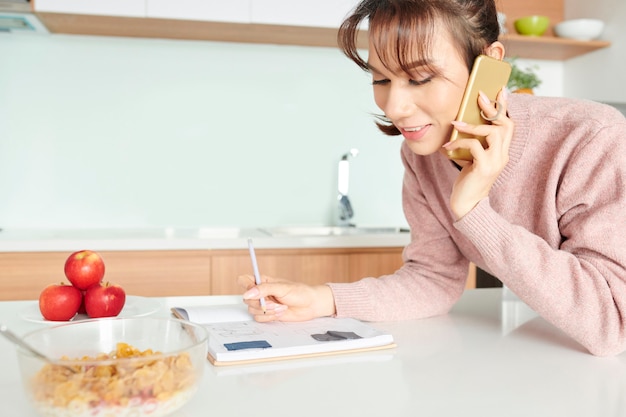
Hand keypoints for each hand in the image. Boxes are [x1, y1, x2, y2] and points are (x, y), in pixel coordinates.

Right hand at [238, 274, 335, 322]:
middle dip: (261, 304)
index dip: (246, 287)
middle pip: (247, 299)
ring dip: (268, 311)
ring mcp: (263, 304)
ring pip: (252, 310)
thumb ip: (264, 289)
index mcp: (263, 281)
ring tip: (281, 307)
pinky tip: (280, 312)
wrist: (311, 305)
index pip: (244, 280)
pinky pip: (259, 318)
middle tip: (275, 303)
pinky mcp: (267, 314)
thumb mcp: (282, 288)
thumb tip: (248, 292)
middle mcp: (261, 292)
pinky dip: (270, 317)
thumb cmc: (300, 292)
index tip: (255, 293)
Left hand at [442, 88, 513, 218]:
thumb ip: (474, 143)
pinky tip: (448, 146)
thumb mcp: (472, 158)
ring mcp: (495, 162)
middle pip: (506, 125)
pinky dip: (460, 142)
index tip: (499, 90)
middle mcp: (503, 155)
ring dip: (473, 125)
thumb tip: (460, 123)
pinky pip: (475, 146)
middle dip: (493, 108)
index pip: (508, 125)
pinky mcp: (484, 168)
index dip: (504, 107)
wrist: (467, 205)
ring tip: (456, 123)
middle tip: (479, 96)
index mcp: (502, 152)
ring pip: (493, 133)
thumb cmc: (467, 180)